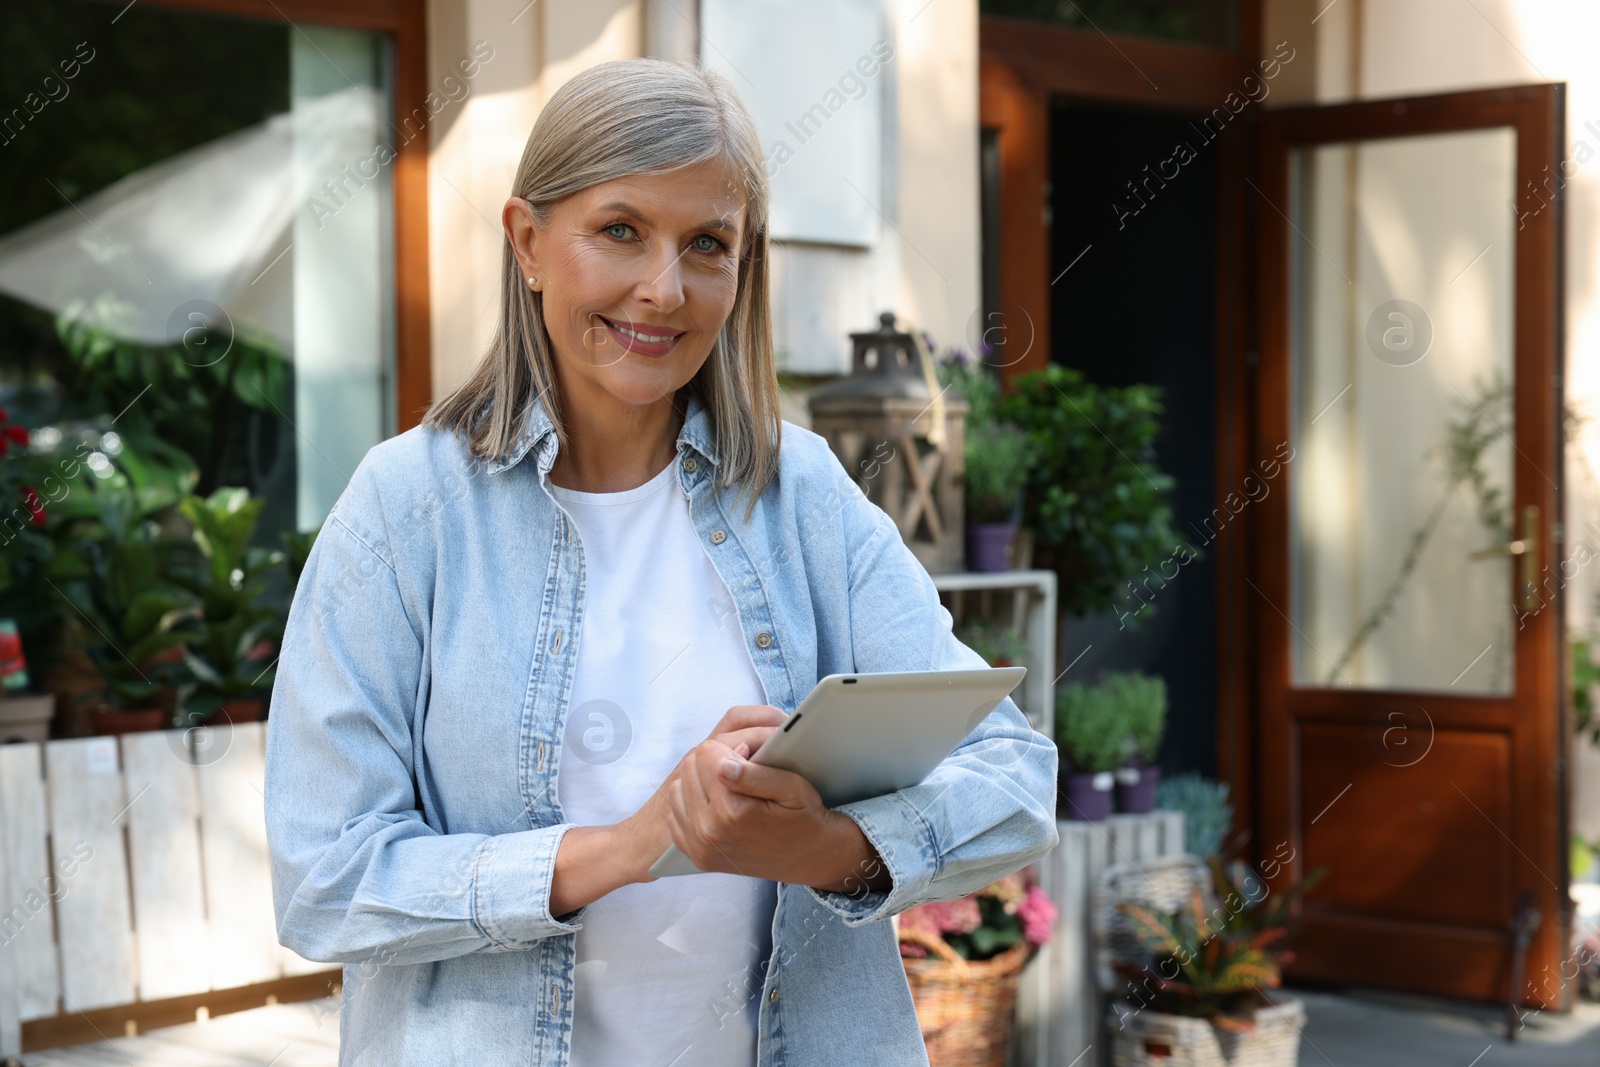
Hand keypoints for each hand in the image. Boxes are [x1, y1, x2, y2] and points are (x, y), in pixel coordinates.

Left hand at [662, 727, 887, 890]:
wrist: (808, 857)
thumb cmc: (803, 817)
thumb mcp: (791, 787)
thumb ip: (754, 772)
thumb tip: (722, 763)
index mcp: (732, 810)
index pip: (706, 753)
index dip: (728, 749)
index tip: (747, 758)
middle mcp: (710, 831)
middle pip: (689, 768)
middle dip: (712, 763)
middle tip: (738, 772)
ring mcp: (701, 846)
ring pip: (677, 789)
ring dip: (698, 782)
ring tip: (726, 788)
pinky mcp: (697, 855)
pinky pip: (675, 815)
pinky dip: (690, 804)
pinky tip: (715, 805)